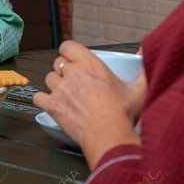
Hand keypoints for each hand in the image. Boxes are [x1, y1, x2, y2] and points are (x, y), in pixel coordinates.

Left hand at [33, 41, 145, 168]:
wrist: (110, 137)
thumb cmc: (123, 115)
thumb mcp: (139, 90)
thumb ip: (143, 70)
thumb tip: (145, 52)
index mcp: (91, 65)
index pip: (68, 46)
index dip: (69, 52)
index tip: (74, 60)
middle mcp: (73, 73)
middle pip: (58, 63)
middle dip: (64, 70)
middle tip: (74, 82)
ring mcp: (61, 89)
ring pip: (48, 78)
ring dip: (55, 85)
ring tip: (66, 94)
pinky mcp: (53, 105)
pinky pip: (38, 97)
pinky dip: (43, 101)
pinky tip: (52, 104)